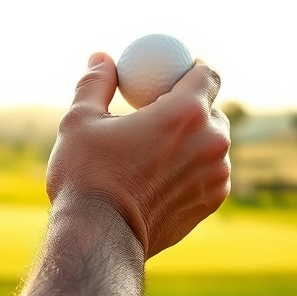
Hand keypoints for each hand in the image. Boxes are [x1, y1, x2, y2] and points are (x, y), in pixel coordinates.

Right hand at [46, 52, 230, 258]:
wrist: (99, 237)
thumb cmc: (87, 176)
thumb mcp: (79, 121)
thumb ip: (95, 84)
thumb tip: (101, 58)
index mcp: (185, 112)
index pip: (207, 74)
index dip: (192, 70)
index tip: (173, 76)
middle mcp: (211, 141)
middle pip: (212, 111)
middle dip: (191, 110)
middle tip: (161, 116)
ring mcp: (216, 175)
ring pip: (212, 146)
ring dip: (192, 143)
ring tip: (156, 154)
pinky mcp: (211, 202)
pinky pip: (209, 175)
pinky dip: (192, 171)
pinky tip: (160, 179)